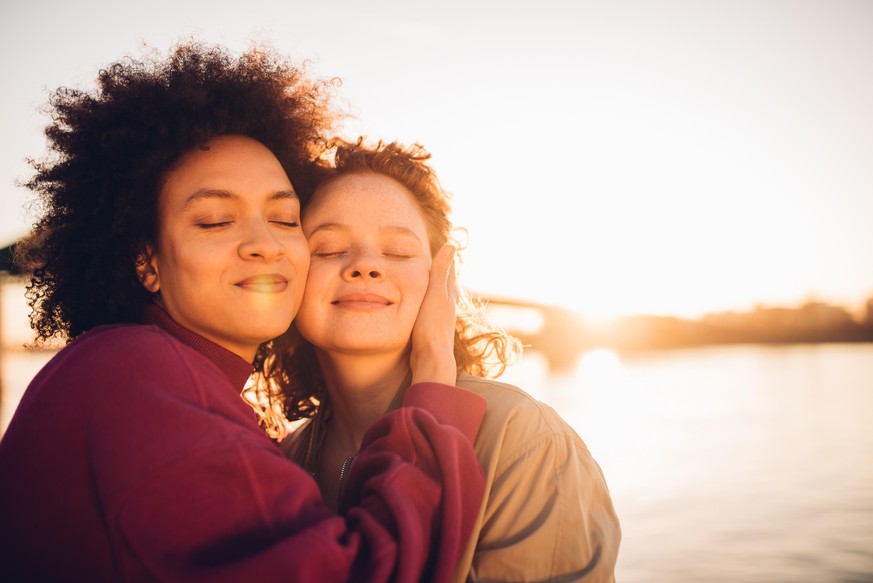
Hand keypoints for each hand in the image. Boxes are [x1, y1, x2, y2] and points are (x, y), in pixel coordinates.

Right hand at [410, 243, 457, 385]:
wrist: (431, 358)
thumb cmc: (431, 325)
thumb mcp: (434, 293)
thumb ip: (441, 271)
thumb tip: (452, 245)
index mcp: (448, 295)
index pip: (449, 272)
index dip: (446, 259)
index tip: (446, 247)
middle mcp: (447, 307)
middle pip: (446, 286)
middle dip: (442, 274)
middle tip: (437, 262)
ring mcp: (440, 320)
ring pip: (438, 300)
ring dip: (434, 290)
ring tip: (428, 284)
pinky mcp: (432, 332)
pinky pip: (430, 312)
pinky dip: (427, 305)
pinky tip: (422, 310)